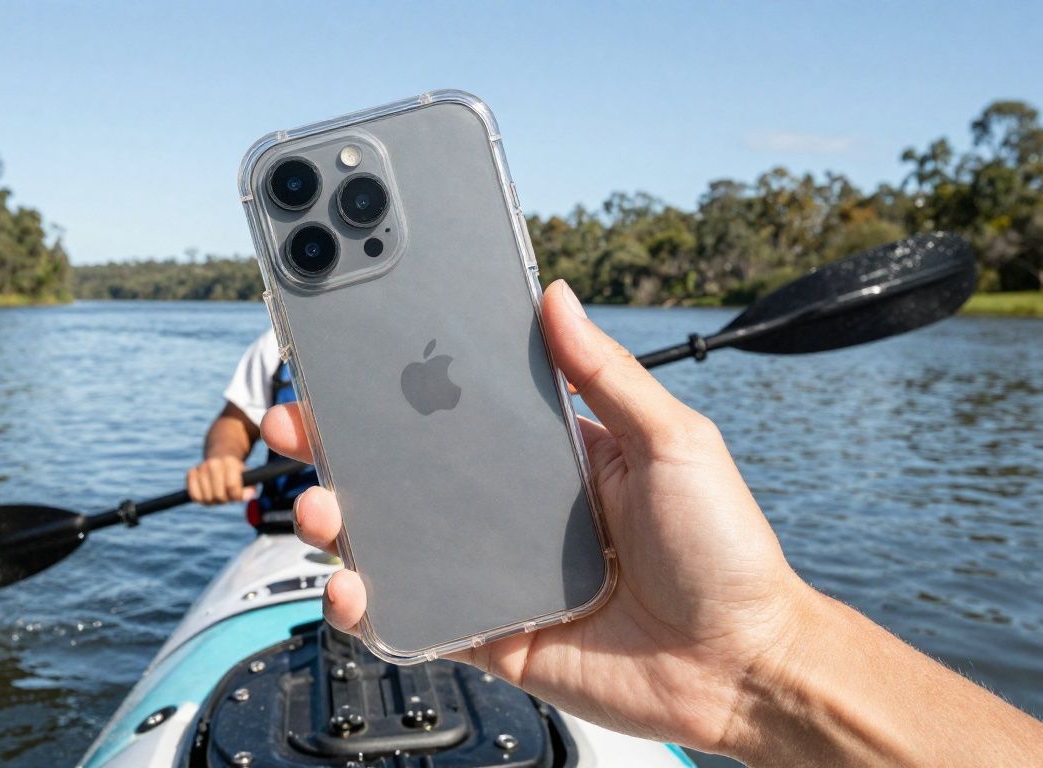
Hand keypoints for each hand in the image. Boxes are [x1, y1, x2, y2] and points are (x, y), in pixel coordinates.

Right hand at [185, 455, 248, 504]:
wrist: (220, 460)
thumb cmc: (235, 474)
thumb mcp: (248, 479)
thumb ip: (250, 490)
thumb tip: (245, 498)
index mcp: (230, 462)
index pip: (231, 486)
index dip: (236, 496)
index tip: (236, 494)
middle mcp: (214, 463)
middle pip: (218, 495)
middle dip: (224, 500)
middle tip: (226, 495)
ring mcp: (201, 468)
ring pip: (206, 497)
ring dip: (212, 501)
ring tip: (216, 493)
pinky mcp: (190, 474)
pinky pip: (194, 495)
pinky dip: (200, 499)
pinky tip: (206, 493)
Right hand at [261, 279, 815, 753]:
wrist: (742, 667)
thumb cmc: (724, 551)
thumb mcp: (673, 441)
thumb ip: (607, 375)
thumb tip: (555, 298)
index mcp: (551, 457)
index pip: (458, 412)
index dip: (401, 388)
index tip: (352, 362)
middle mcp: (513, 512)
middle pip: (409, 474)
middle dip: (344, 448)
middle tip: (300, 425)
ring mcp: (495, 575)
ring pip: (397, 543)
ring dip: (343, 522)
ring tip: (321, 510)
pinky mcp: (490, 635)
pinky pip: (414, 618)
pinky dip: (369, 606)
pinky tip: (352, 586)